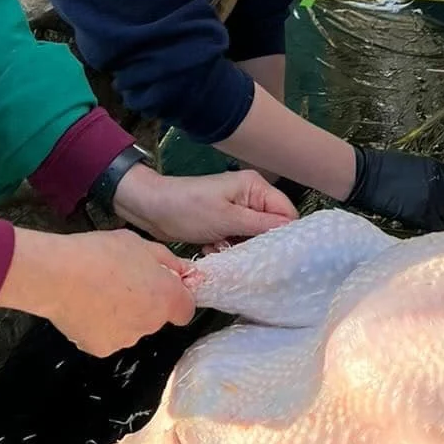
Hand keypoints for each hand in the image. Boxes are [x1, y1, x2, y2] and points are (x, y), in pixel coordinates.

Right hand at [0, 228, 194, 357]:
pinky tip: (86, 306)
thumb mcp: (138, 244)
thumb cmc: (99, 254)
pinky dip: (100, 325)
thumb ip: (166, 260)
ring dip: (122, 314)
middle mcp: (151, 324)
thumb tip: (180, 271)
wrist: (59, 276)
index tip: (161, 284)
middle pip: (155, 317)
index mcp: (166, 297)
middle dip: (144, 302)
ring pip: (131, 327)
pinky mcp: (101, 349)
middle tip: (121, 281)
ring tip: (98, 291)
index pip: (186, 309)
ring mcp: (126, 339)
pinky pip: (107, 336)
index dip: (175, 296)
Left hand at [113, 164, 297, 245]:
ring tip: (222, 250)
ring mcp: (237, 209)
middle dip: (259, 244)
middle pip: (271, 227)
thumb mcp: (226, 219)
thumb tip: (292, 232)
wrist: (151, 209)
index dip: (284, 236)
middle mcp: (250, 196)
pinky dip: (228, 248)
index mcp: (255, 187)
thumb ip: (261, 226)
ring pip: (254, 238)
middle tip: (243, 255)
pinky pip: (238, 240)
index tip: (278, 257)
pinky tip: (213, 249)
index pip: (286, 213)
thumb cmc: (188, 209)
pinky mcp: (224, 222)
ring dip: (241, 248)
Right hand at [346, 146, 443, 231]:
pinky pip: (438, 228)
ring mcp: (434, 201)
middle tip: (440, 217)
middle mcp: (441, 185)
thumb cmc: (383, 169)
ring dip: (443, 223)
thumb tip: (436, 190)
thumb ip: (428, 178)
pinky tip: (427, 231)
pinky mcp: (423, 216)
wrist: (366, 176)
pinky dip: (435, 230)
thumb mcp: (413, 166)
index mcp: (439, 170)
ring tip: (432, 226)